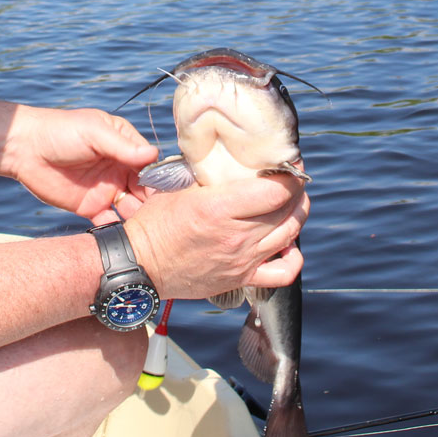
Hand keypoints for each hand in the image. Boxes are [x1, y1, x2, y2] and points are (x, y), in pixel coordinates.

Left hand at [3, 106, 158, 223]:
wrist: (22, 149)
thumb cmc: (60, 131)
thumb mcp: (94, 133)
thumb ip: (123, 146)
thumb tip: (153, 154)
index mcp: (126, 148)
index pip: (151, 166)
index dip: (162, 180)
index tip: (171, 195)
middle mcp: (121, 170)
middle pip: (146, 191)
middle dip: (154, 204)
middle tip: (162, 218)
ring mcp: (107, 190)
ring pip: (132, 208)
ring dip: (139, 219)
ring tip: (148, 231)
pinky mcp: (91, 207)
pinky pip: (110, 222)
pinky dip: (118, 231)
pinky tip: (125, 239)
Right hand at [124, 174, 309, 299]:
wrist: (140, 265)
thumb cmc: (155, 224)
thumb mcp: (177, 187)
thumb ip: (208, 174)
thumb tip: (232, 158)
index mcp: (219, 207)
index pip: (276, 190)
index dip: (291, 175)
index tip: (291, 164)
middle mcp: (236, 235)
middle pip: (287, 210)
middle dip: (296, 191)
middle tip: (292, 180)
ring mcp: (242, 259)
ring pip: (289, 235)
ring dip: (297, 216)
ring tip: (292, 204)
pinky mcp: (242, 278)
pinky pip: (283, 273)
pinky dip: (293, 258)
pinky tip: (288, 244)